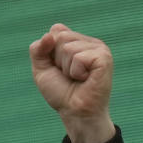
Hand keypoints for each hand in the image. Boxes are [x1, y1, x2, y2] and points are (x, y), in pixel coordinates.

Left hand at [29, 23, 115, 142]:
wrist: (74, 112)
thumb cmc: (61, 92)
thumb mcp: (41, 69)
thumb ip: (38, 49)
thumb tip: (49, 35)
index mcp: (76, 40)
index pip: (55, 31)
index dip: (49, 52)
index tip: (58, 68)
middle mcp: (89, 41)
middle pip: (60, 37)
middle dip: (57, 60)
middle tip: (68, 75)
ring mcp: (99, 48)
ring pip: (68, 48)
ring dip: (66, 68)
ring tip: (77, 78)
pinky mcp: (104, 57)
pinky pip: (79, 57)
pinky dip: (76, 72)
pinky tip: (85, 79)